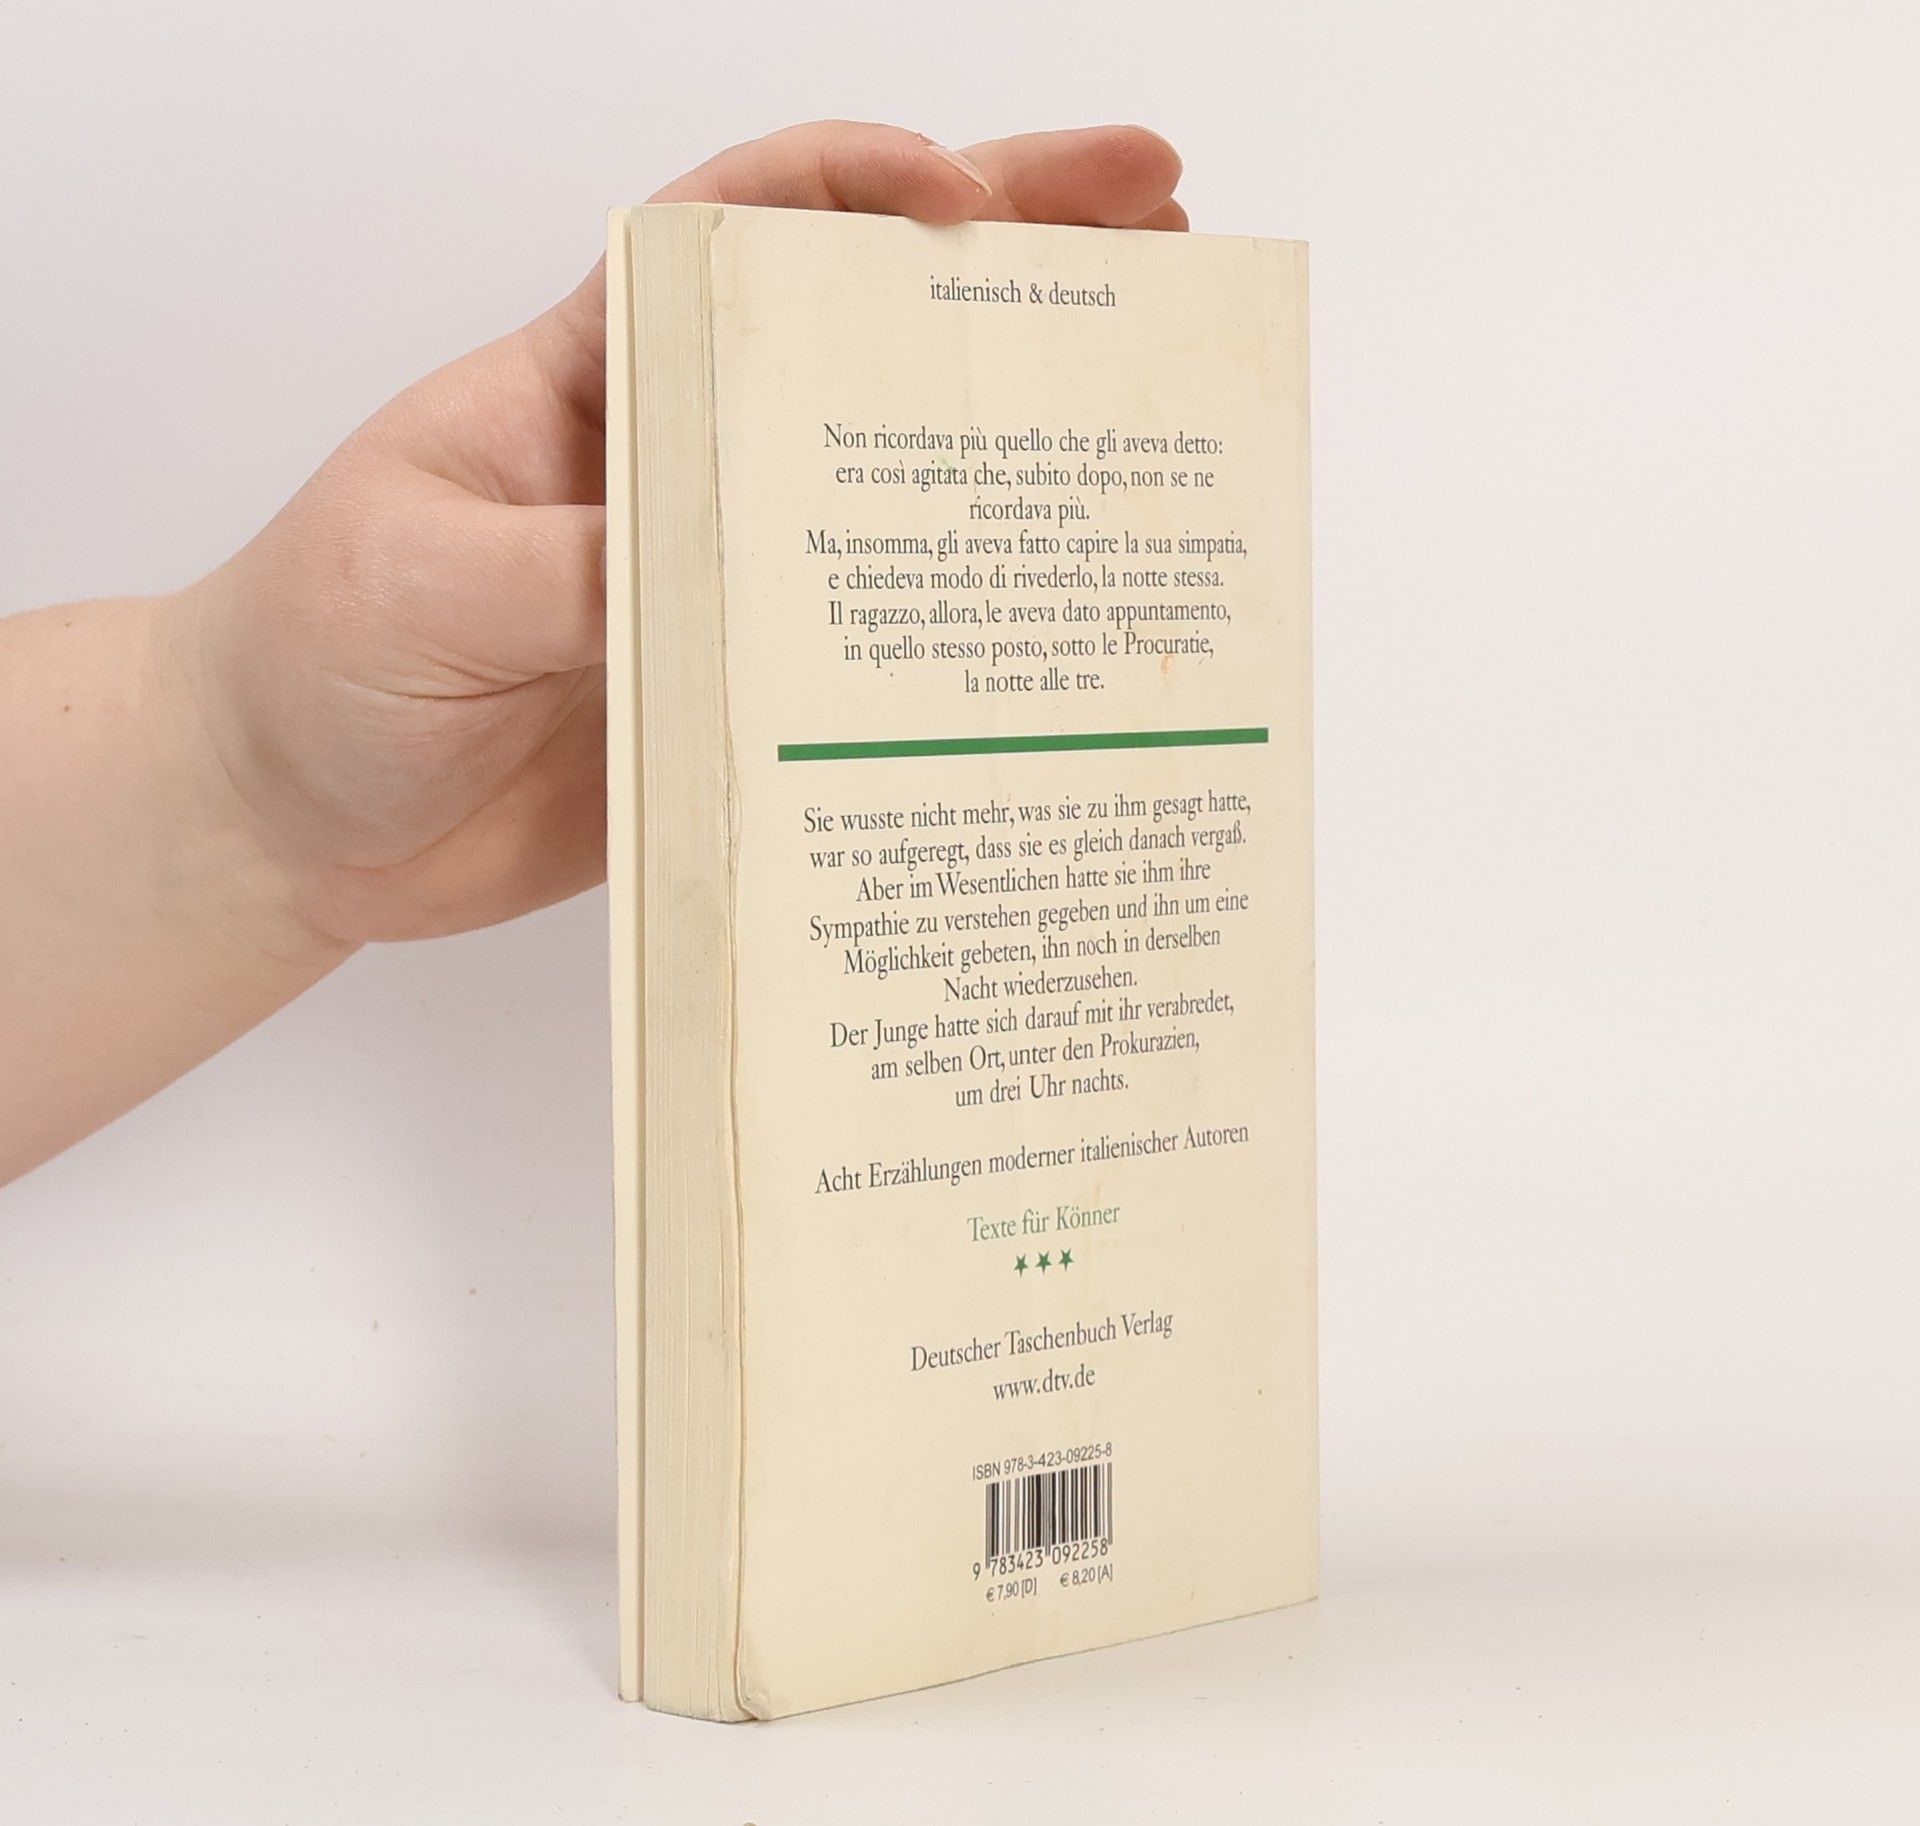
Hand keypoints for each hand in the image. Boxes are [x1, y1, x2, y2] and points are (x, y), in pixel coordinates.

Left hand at [183, 122, 1187, 947]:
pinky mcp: (733, 694)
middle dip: (1006, 250)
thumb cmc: (314, 659)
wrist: (292, 822)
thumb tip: (733, 568)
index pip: (735, 236)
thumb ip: (579, 567)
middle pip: (856, 329)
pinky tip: (1047, 613)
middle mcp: (676, 463)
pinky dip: (954, 633)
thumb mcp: (426, 581)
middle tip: (1155, 211)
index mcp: (591, 381)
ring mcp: (715, 580)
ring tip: (1146, 375)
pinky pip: (856, 654)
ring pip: (884, 485)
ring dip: (1008, 430)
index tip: (972, 194)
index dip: (857, 187)